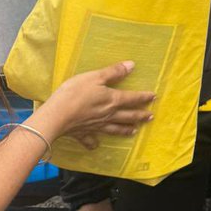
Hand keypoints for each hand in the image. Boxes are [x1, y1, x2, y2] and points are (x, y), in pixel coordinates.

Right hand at [35, 61, 154, 149]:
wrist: (56, 116)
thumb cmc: (75, 93)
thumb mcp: (95, 77)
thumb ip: (113, 72)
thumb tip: (132, 65)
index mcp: (112, 100)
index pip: (132, 98)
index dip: (144, 97)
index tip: (154, 98)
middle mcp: (107, 115)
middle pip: (128, 116)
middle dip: (140, 115)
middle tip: (151, 117)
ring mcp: (96, 126)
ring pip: (115, 129)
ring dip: (126, 130)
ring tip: (135, 131)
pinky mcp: (83, 133)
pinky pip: (91, 140)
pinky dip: (95, 143)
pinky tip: (97, 145)